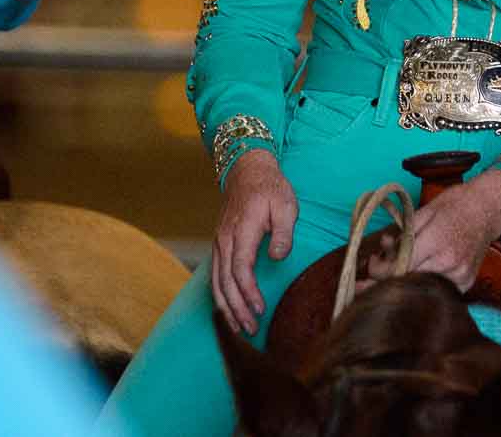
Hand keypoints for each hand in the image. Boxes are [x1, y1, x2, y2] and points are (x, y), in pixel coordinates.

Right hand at [212, 150, 296, 335]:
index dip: (248, 292)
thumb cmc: (270, 188)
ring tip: (239, 328)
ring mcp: (219, 242)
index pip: (240, 268)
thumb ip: (284, 232)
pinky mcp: (219, 244)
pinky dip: (219, 295)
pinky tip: (228, 309)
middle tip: (251, 330)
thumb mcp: (286, 204)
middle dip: (236, 309)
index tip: (260, 309)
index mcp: (242, 230)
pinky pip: (214, 275)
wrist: (246, 169)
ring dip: (226, 307)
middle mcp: (225, 239)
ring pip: (216, 281)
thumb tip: (277, 257)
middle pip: (225, 281)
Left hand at [366, 169, 500, 292]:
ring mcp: (459, 275)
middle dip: (386, 279)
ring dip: (405, 282)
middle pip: (407, 281)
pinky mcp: (466, 283)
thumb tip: (383, 250)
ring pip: (421, 289)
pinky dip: (424, 285)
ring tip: (397, 270)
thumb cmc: (456, 204)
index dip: (380, 269)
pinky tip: (418, 274)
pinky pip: (438, 291)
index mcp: (435, 240)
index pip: (399, 266)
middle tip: (373, 274)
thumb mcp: (424, 211)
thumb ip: (402, 234)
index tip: (372, 263)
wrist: (489, 208)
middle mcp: (449, 262)